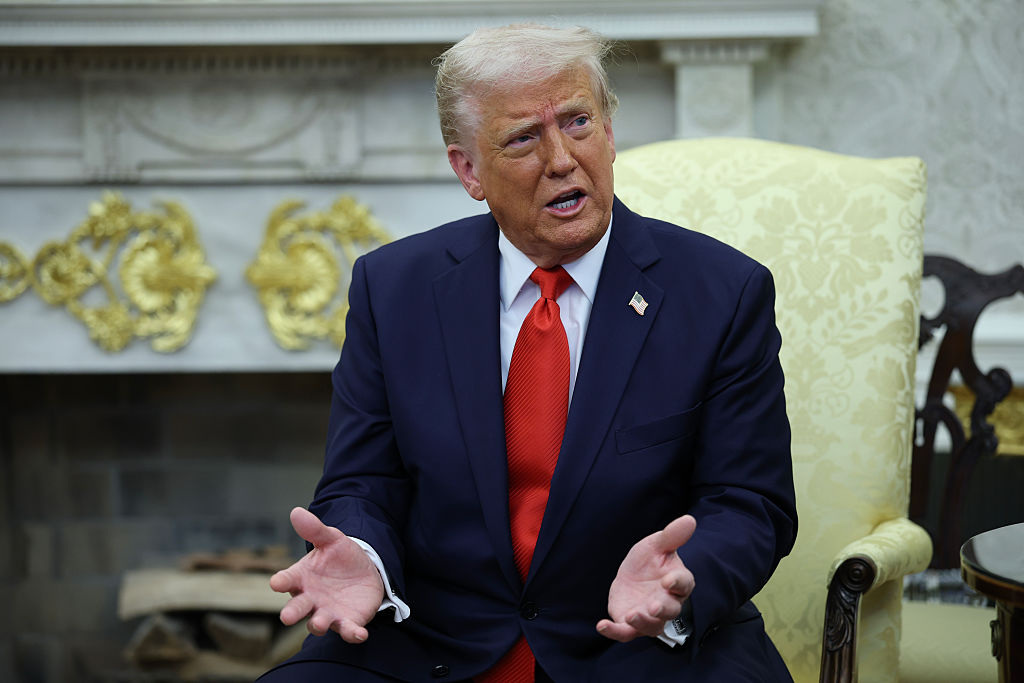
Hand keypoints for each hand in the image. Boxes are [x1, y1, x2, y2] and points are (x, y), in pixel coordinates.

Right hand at [270, 507, 384, 642]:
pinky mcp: (348, 621)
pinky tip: (360, 634)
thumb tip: (296, 512)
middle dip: (292, 612)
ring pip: (319, 623)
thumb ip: (314, 530)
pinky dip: (352, 634)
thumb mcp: (331, 539)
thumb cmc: (339, 556)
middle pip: (297, 607)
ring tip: (319, 623)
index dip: (281, 582)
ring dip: (318, 624)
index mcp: (301, 577)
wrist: (364, 571)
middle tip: (286, 617)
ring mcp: (328, 612)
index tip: (276, 582)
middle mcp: (310, 599)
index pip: (287, 580)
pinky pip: (348, 630)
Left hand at [596, 514, 696, 641]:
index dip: (677, 583)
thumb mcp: (656, 544)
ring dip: (642, 622)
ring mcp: (649, 616)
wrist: (632, 575)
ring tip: (631, 615)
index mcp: (677, 582)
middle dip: (661, 609)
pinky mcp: (630, 624)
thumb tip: (689, 519)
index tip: (668, 580)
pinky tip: (602, 625)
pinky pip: (625, 633)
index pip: (683, 585)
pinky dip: (614, 632)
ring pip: (651, 626)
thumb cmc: (650, 561)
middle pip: (670, 611)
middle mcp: (667, 603)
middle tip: (652, 606)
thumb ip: (672, 536)